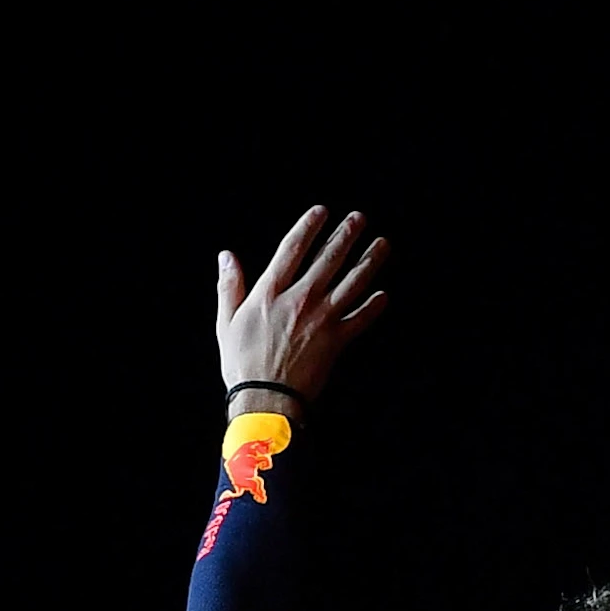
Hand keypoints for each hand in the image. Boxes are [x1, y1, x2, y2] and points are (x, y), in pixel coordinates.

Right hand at [217, 206, 388, 414]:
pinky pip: (360, 320)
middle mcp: (300, 299)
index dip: (309, 227)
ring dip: (369, 261)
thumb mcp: (226, 322)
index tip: (322, 212)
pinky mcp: (336, 341)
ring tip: (382, 245)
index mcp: (271, 293)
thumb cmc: (242, 364)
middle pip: (328, 259)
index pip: (293, 249)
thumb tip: (226, 256)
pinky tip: (383, 295)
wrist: (266, 399)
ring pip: (352, 283)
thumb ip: (230, 286)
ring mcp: (322, 319)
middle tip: (360, 218)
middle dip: (346, 235)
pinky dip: (373, 307)